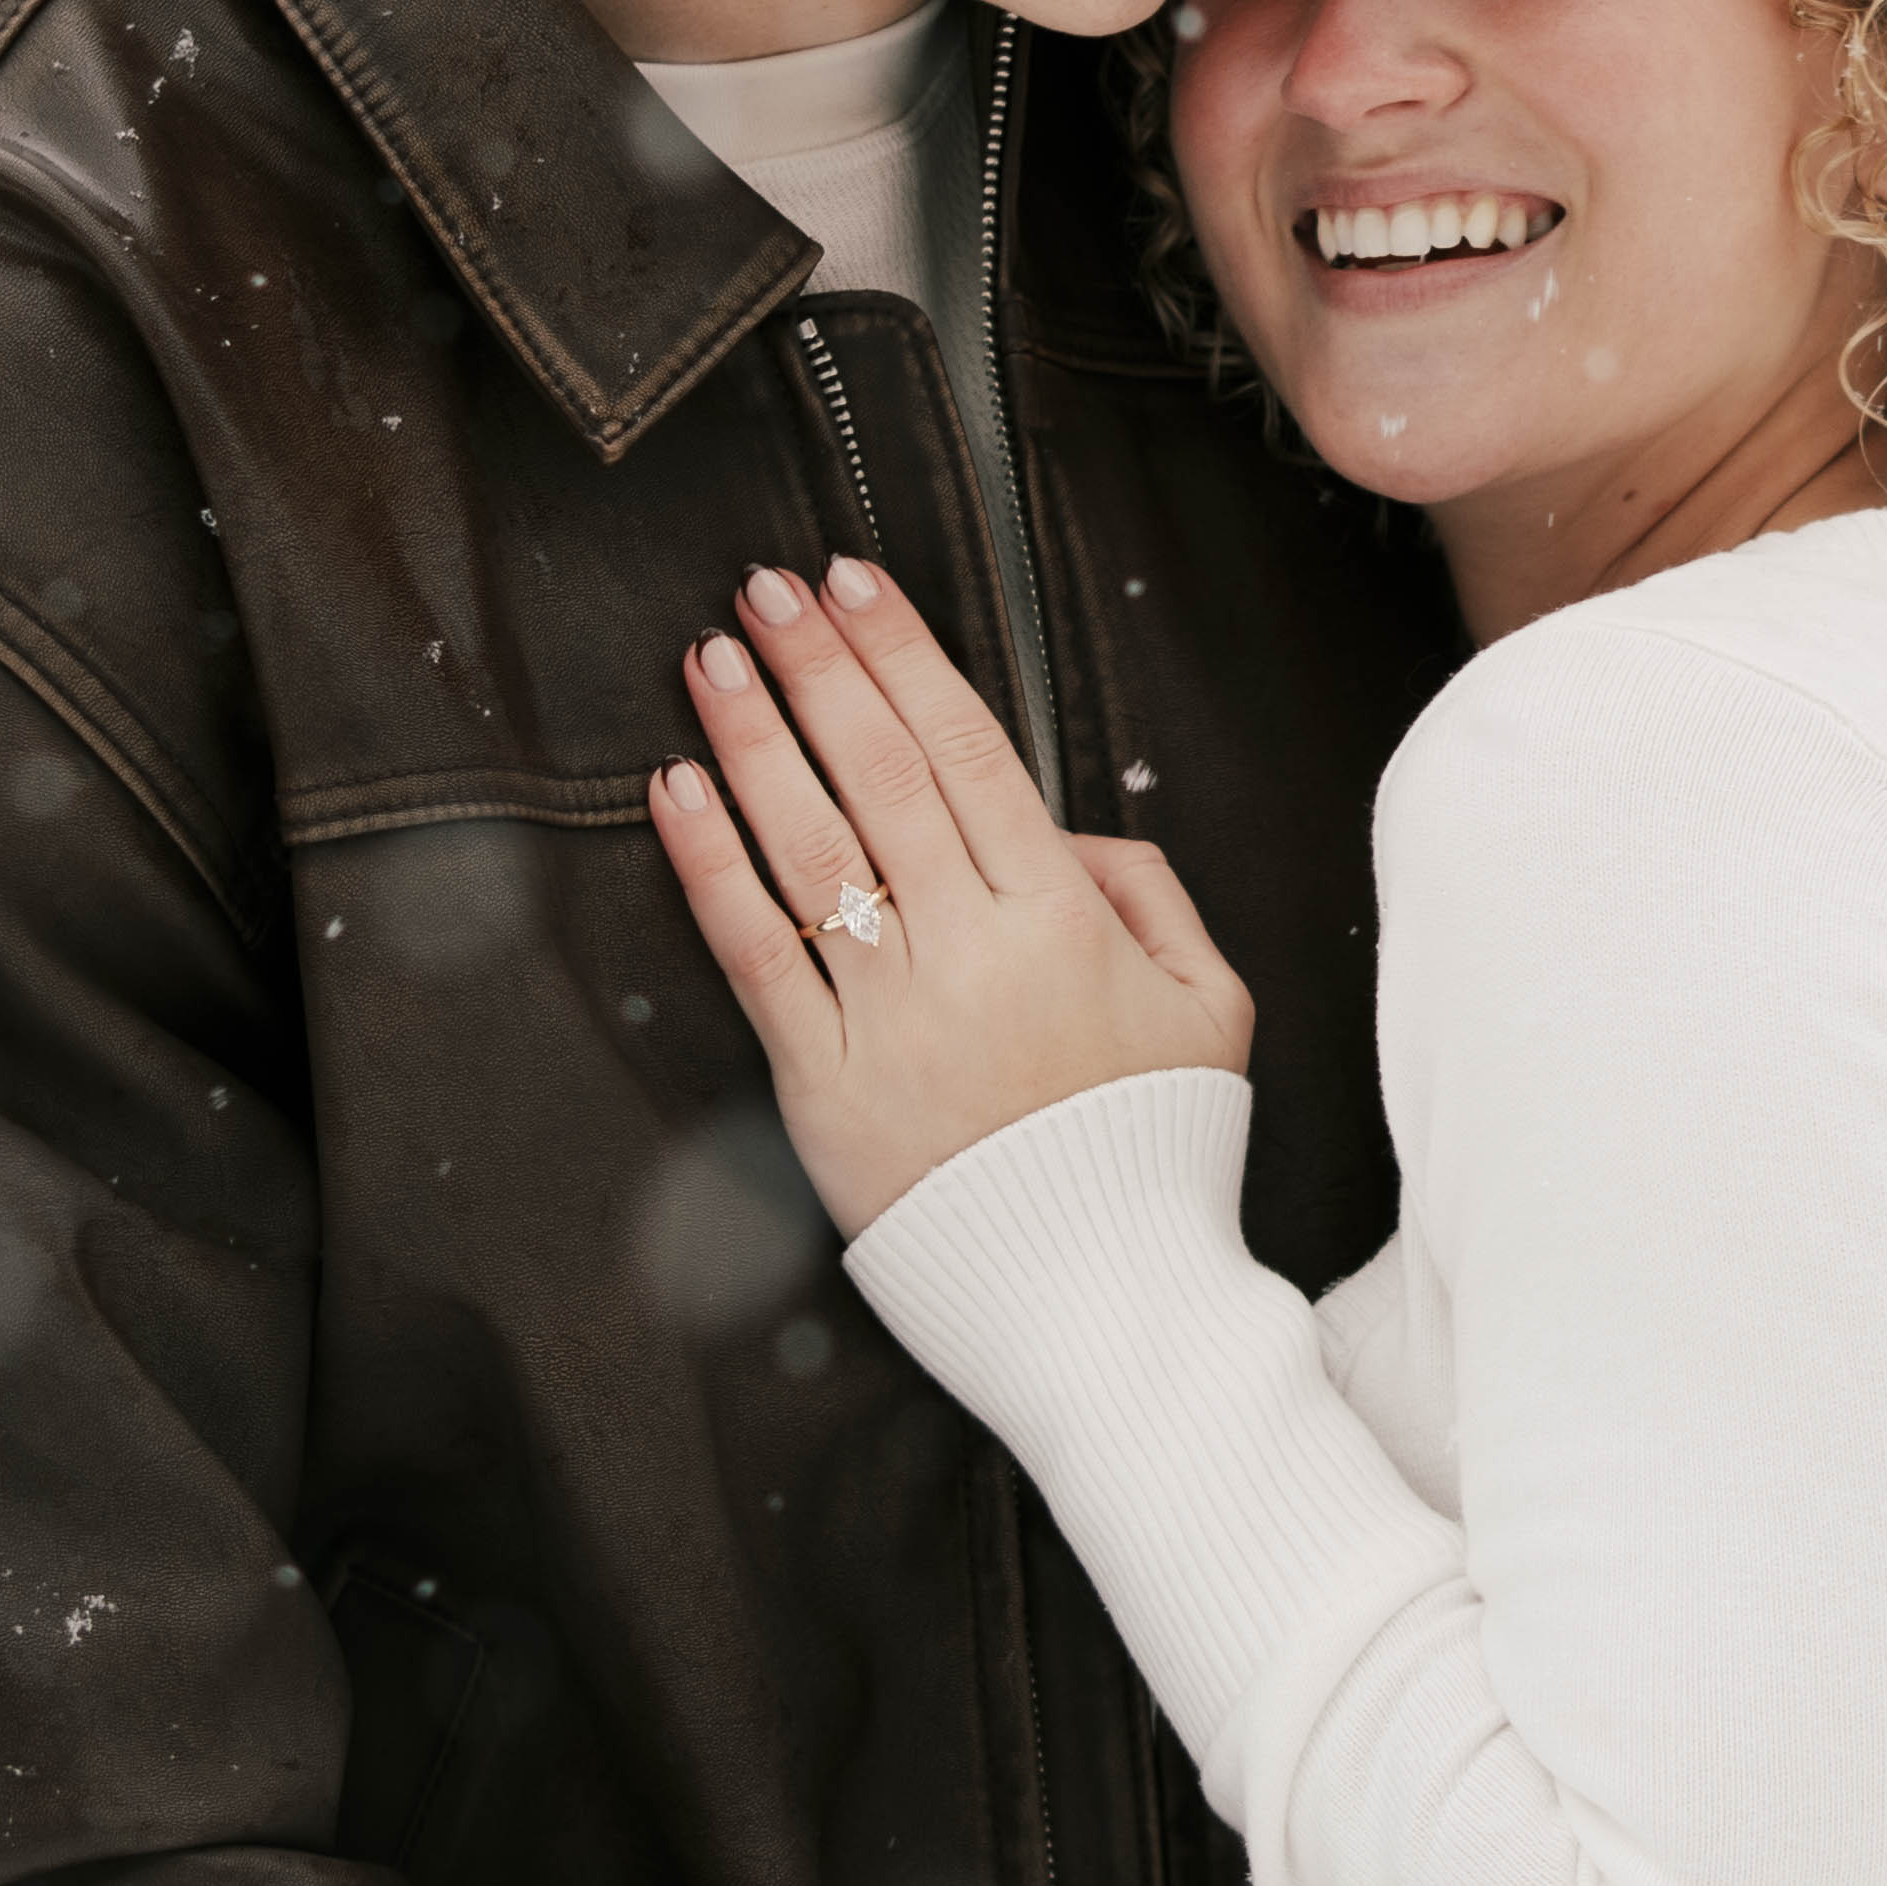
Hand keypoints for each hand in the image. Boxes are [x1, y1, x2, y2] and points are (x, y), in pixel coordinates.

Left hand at [650, 560, 1250, 1244]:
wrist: (1102, 1300)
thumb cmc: (1154, 1150)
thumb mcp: (1209, 1003)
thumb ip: (1147, 891)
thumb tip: (1068, 830)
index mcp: (1061, 918)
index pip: (966, 751)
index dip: (901, 657)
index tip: (852, 585)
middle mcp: (970, 951)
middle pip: (878, 774)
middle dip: (816, 667)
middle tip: (764, 590)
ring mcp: (889, 1017)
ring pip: (807, 846)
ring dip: (752, 739)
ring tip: (711, 659)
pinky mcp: (823, 1085)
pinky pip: (754, 953)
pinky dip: (709, 864)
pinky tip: (677, 789)